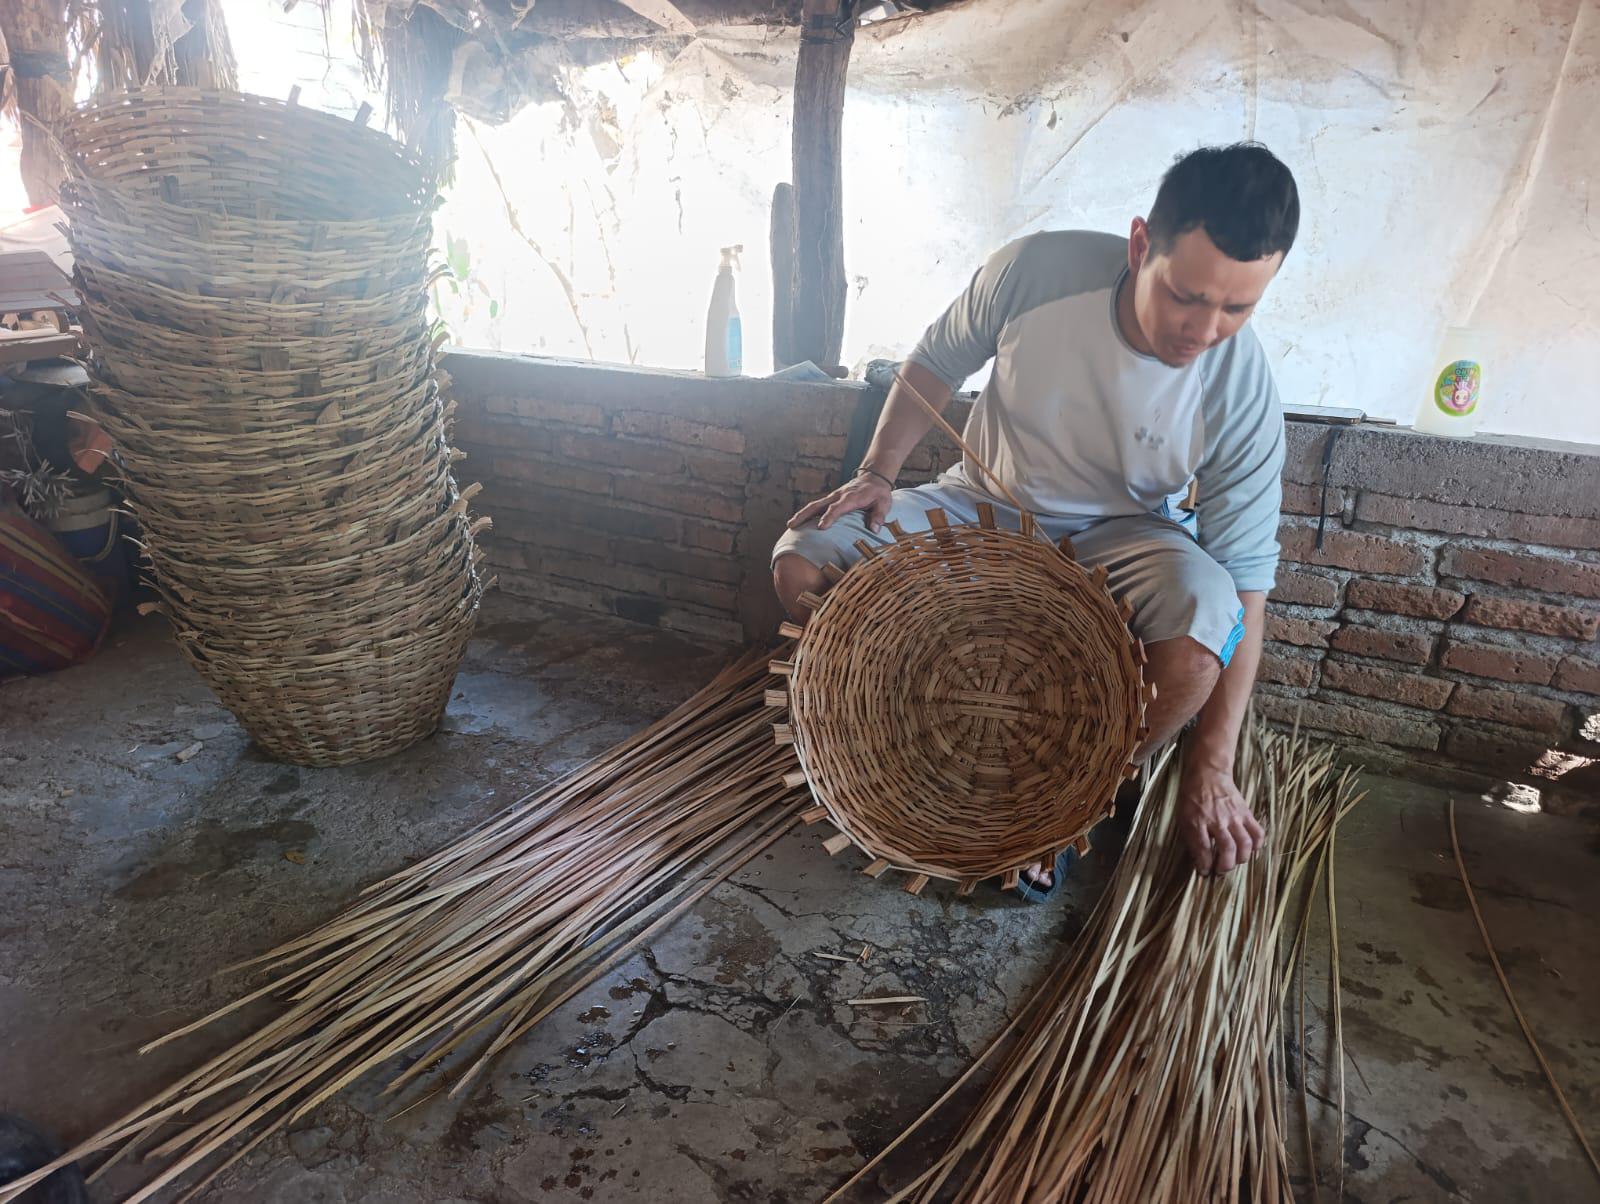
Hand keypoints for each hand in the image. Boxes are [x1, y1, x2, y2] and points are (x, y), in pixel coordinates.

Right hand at [787, 473, 893, 531]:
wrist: (874, 477)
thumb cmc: (879, 493)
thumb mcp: (884, 503)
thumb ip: (879, 516)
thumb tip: (874, 529)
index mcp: (851, 498)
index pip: (837, 508)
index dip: (829, 517)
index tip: (821, 527)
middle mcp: (839, 496)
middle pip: (818, 505)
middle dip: (805, 515)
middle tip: (792, 526)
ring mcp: (833, 497)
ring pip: (814, 505)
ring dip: (802, 514)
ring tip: (790, 525)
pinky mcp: (832, 499)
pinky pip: (817, 506)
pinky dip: (807, 513)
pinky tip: (800, 522)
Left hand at [1177, 761, 1263, 875]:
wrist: (1208, 774)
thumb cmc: (1192, 797)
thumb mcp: (1183, 817)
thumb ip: (1191, 839)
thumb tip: (1199, 861)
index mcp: (1198, 821)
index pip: (1203, 849)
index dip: (1205, 865)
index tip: (1205, 873)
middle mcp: (1218, 820)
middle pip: (1228, 849)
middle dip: (1225, 866)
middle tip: (1221, 871)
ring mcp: (1234, 816)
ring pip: (1245, 843)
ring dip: (1241, 858)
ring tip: (1235, 862)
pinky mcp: (1246, 812)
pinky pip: (1257, 832)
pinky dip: (1257, 844)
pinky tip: (1251, 850)